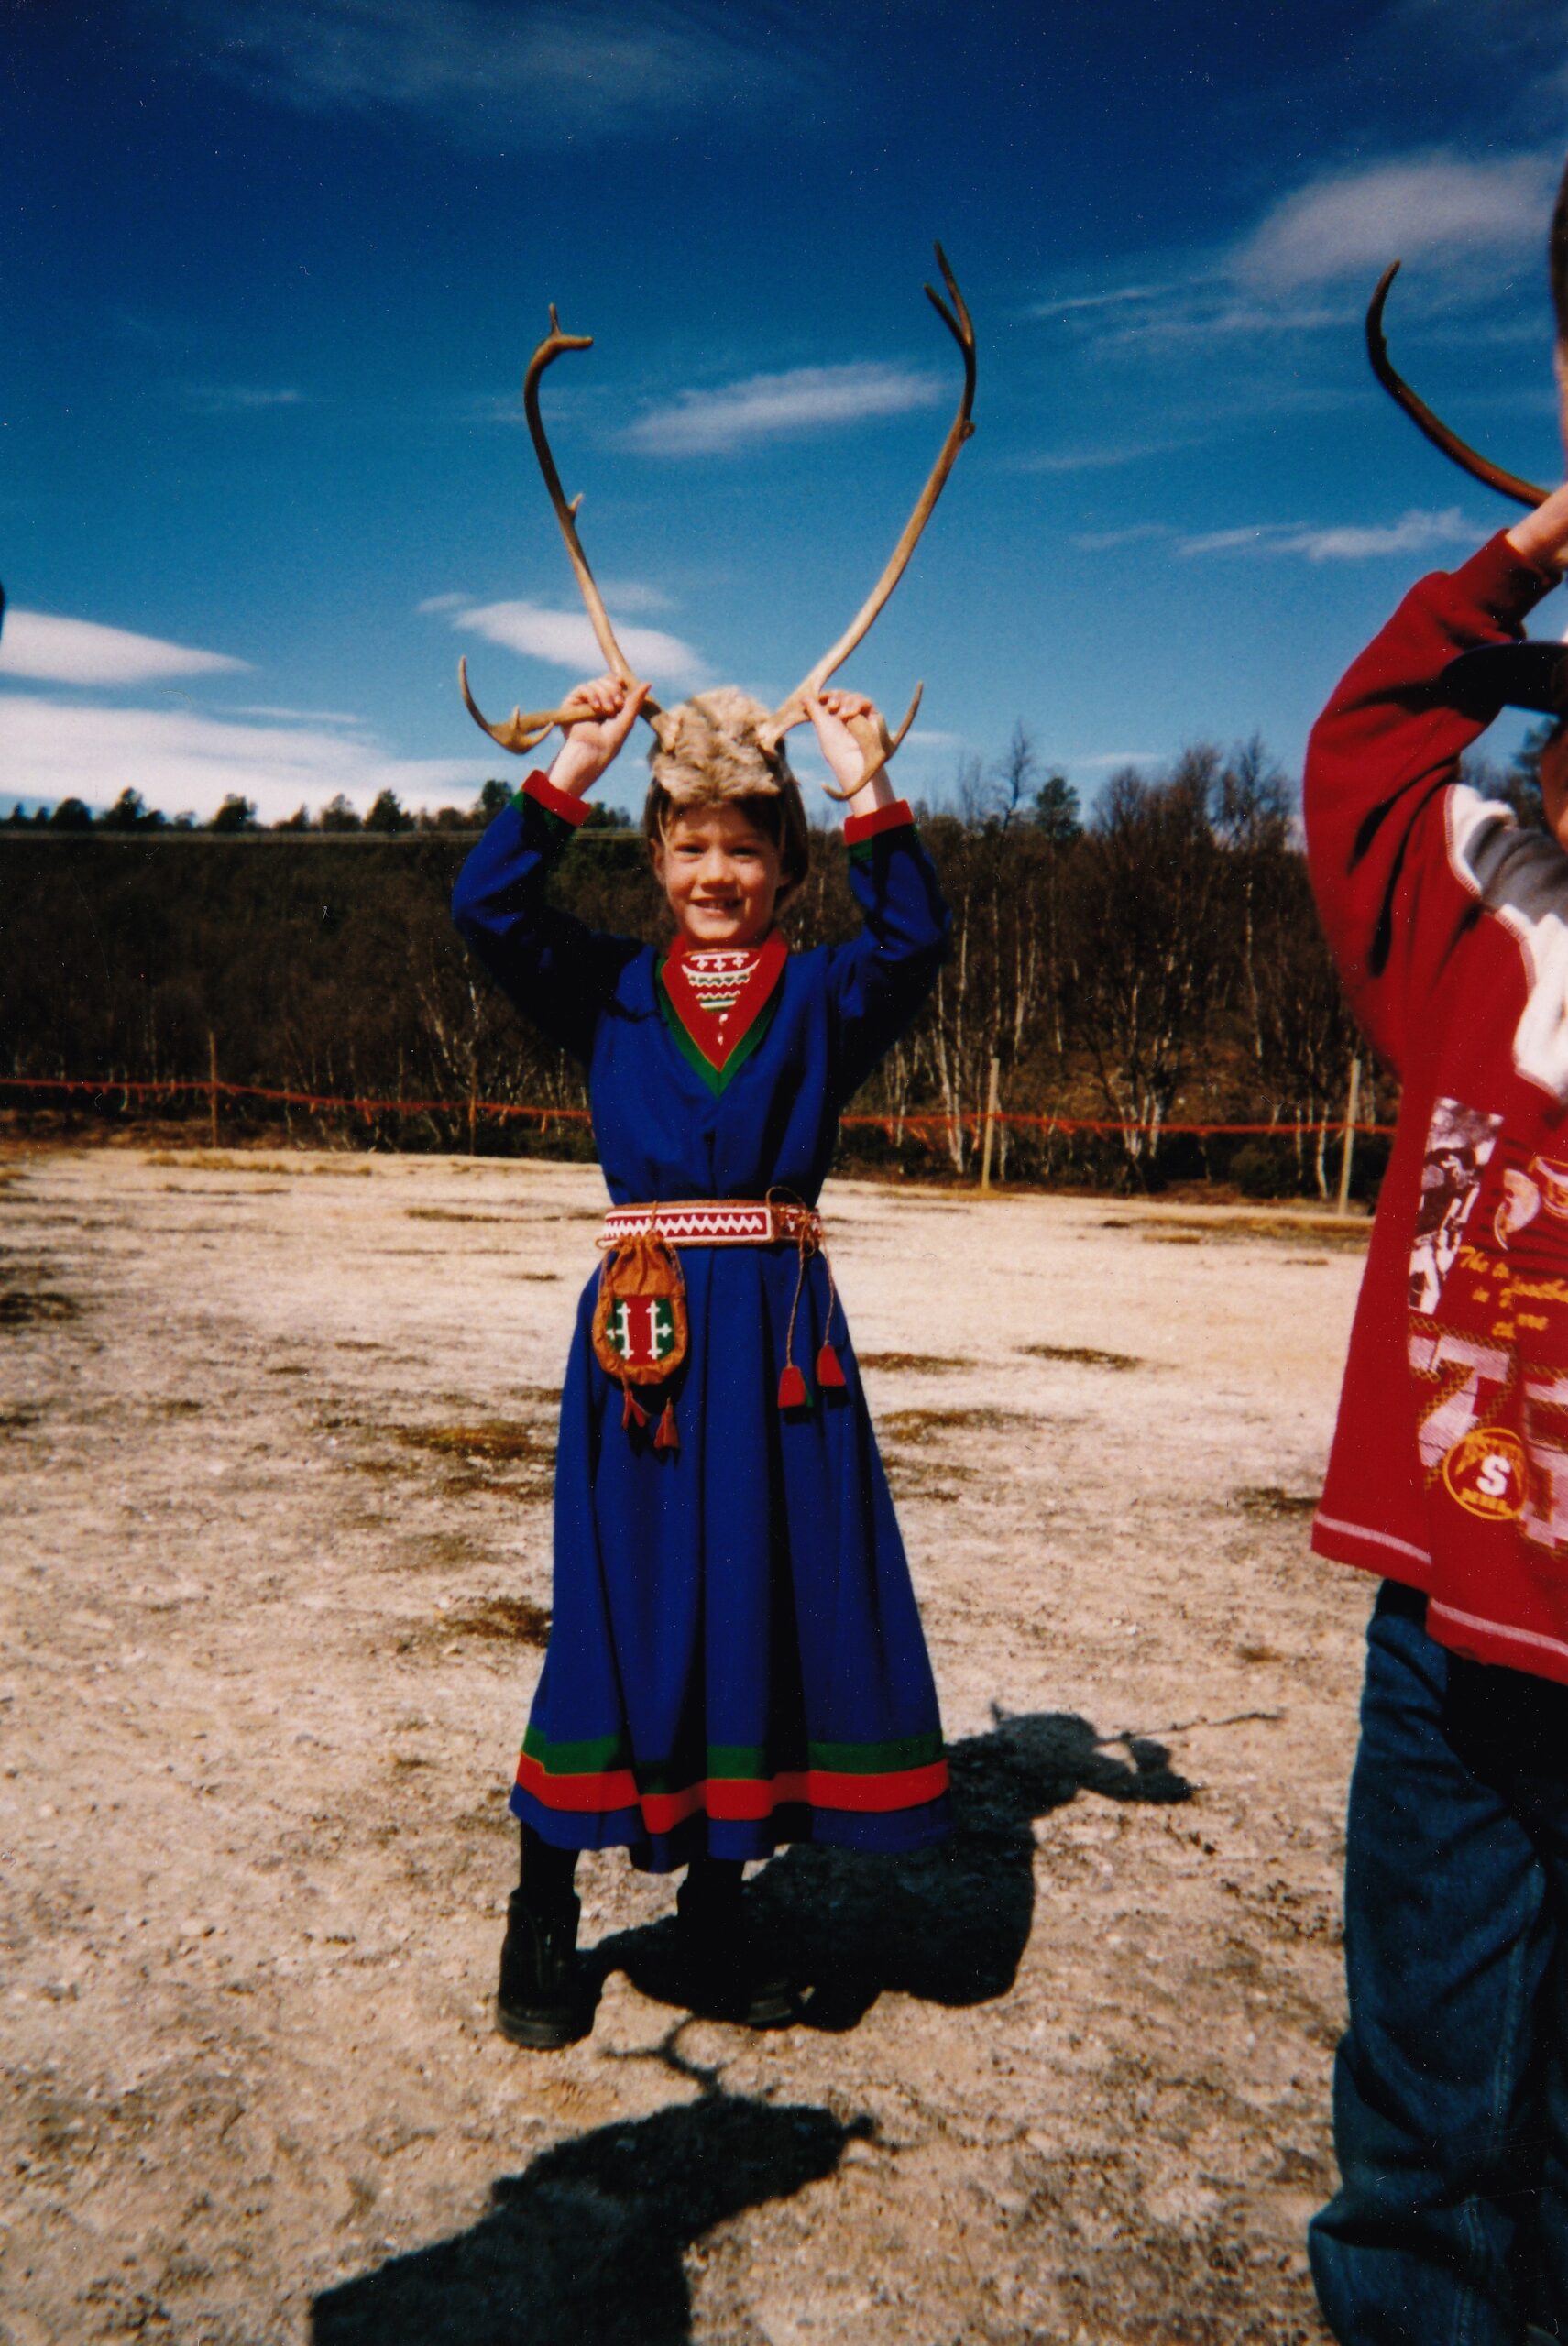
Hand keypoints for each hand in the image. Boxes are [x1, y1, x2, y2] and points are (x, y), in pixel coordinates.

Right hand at [547, 675, 648, 796]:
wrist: (593, 752)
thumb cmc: (610, 741)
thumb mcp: (627, 719)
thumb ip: (635, 701)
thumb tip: (648, 683)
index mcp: (609, 705)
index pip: (613, 683)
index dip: (618, 681)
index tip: (623, 684)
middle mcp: (596, 702)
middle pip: (605, 681)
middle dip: (614, 690)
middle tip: (618, 705)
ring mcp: (583, 702)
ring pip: (595, 683)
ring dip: (605, 694)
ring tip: (607, 711)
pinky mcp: (571, 703)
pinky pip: (583, 688)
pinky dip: (592, 695)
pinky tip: (596, 708)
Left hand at [803, 688, 897, 814]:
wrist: (852, 761)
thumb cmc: (835, 747)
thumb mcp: (821, 725)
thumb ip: (814, 709)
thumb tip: (803, 697)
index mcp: (834, 717)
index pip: (831, 699)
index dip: (826, 696)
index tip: (820, 697)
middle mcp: (847, 715)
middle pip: (843, 695)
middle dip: (836, 697)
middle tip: (831, 706)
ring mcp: (860, 715)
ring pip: (854, 697)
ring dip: (847, 701)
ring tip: (842, 714)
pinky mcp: (873, 717)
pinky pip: (866, 703)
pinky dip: (858, 704)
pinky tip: (850, 714)